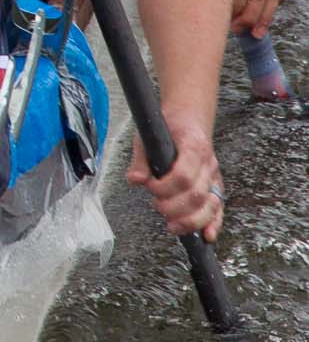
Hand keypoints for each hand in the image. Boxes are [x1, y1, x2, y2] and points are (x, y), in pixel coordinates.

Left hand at [127, 108, 222, 240]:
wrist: (188, 119)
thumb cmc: (167, 128)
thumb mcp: (147, 136)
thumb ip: (140, 159)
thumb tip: (135, 181)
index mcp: (193, 146)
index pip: (183, 175)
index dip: (164, 188)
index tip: (149, 187)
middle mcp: (208, 163)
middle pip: (197, 195)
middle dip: (174, 208)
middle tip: (156, 206)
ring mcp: (214, 176)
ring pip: (210, 206)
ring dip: (191, 221)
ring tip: (171, 226)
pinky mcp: (216, 187)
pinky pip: (219, 209)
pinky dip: (214, 224)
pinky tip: (206, 236)